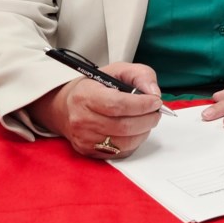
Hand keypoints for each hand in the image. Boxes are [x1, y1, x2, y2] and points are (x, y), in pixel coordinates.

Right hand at [26, 62, 163, 158]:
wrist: (67, 107)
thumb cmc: (96, 86)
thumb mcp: (118, 70)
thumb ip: (140, 75)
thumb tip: (154, 92)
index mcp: (86, 96)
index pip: (117, 105)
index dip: (142, 105)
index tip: (156, 101)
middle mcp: (81, 120)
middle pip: (123, 126)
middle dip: (148, 119)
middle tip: (156, 112)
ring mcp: (84, 139)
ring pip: (124, 143)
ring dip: (143, 132)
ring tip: (148, 120)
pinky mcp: (89, 152)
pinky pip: (120, 152)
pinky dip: (134, 142)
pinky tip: (135, 130)